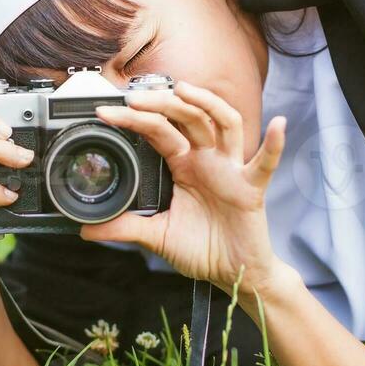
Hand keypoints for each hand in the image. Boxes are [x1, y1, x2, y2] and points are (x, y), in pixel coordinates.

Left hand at [79, 80, 288, 297]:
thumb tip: (86, 230)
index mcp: (183, 165)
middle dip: (161, 103)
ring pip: (223, 123)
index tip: (105, 114)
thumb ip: (124, 228)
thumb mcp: (156, 236)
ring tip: (184, 92)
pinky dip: (274, 144)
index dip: (134, 119)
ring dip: (206, 104)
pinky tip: (278, 124)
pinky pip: (265, 163)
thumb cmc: (201, 249)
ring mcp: (230, 170)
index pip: (158, 131)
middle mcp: (207, 159)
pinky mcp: (252, 188)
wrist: (232, 273)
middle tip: (133, 100)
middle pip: (187, 117)